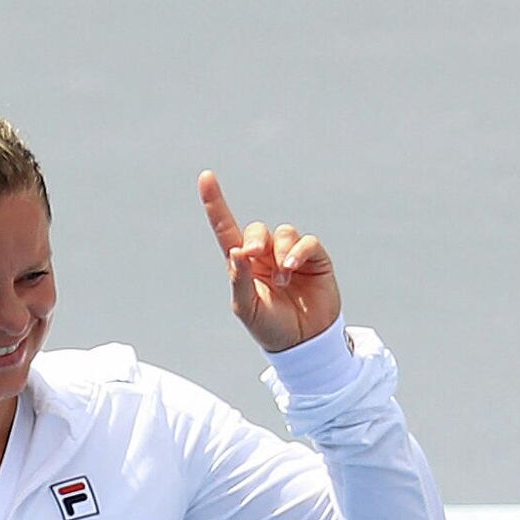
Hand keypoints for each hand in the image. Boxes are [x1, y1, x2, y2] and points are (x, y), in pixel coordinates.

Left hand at [197, 170, 341, 351]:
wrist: (304, 343)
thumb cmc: (271, 327)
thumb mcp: (247, 309)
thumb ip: (239, 281)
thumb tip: (236, 251)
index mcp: (244, 264)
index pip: (226, 229)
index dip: (215, 203)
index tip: (205, 177)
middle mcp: (265, 255)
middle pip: (256, 229)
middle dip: (254, 239)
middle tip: (253, 255)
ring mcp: (290, 255)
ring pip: (283, 233)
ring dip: (281, 253)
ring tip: (283, 278)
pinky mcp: (314, 258)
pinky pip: (306, 241)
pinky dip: (299, 251)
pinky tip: (293, 269)